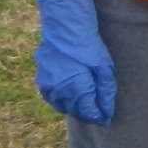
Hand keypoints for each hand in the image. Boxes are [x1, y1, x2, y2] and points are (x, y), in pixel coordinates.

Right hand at [34, 0, 115, 124]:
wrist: (65, 29)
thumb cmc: (89, 47)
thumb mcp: (104, 68)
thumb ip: (105, 91)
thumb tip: (107, 112)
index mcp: (77, 89)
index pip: (88, 112)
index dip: (97, 117)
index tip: (106, 118)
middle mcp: (60, 91)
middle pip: (75, 111)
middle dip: (87, 113)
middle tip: (98, 111)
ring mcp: (48, 86)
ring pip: (62, 107)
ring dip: (73, 108)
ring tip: (85, 104)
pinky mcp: (41, 80)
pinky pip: (51, 98)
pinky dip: (61, 101)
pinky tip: (70, 97)